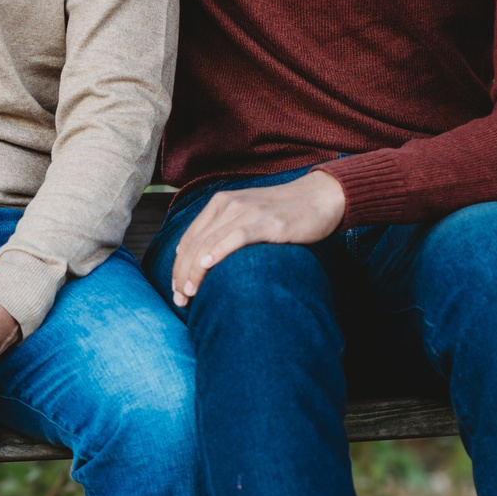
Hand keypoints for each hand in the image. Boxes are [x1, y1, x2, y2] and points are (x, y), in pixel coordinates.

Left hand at [169, 170, 346, 305]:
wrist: (321, 196)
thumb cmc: (284, 212)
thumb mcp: (247, 216)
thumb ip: (224, 231)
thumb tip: (201, 258)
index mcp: (220, 203)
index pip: (189, 238)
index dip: (178, 266)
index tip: (176, 289)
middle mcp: (229, 205)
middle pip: (196, 243)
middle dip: (183, 274)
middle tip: (179, 299)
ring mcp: (249, 212)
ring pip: (211, 242)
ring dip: (195, 270)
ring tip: (189, 293)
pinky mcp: (268, 222)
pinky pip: (237, 236)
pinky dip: (219, 250)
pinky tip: (208, 265)